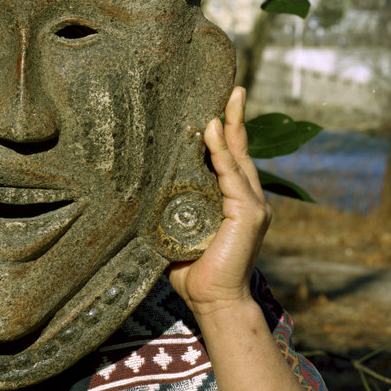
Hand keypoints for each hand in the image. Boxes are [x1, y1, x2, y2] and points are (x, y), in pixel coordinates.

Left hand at [167, 85, 270, 317]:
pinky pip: (232, 176)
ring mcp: (253, 205)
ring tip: (226, 100)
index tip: (217, 106)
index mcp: (232, 202)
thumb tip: (137, 195)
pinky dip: (222, 153)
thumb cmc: (193, 272)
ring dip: (231, 126)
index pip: (230, 160)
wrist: (213, 301)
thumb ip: (169, 212)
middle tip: (233, 89)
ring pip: (238, 157)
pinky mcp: (249, 214)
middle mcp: (248, 199)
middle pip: (241, 150)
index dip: (225, 133)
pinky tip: (212, 131)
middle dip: (236, 118)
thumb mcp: (177, 233)